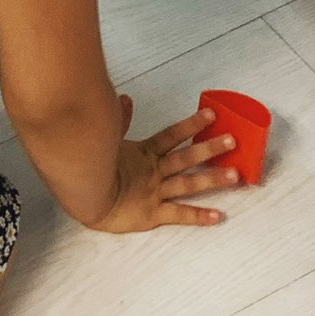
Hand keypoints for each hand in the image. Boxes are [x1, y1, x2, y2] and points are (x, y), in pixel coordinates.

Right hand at [90, 101, 241, 232]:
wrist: (80, 196)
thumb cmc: (89, 167)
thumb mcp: (105, 141)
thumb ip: (119, 121)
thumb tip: (125, 99)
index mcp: (143, 154)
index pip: (171, 136)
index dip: (191, 125)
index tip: (212, 115)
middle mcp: (153, 172)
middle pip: (185, 158)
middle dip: (209, 149)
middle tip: (233, 141)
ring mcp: (153, 192)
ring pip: (187, 184)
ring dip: (212, 179)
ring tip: (235, 176)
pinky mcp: (151, 213)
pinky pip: (178, 214)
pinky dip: (198, 216)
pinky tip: (218, 216)